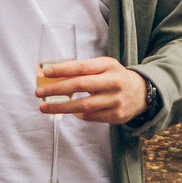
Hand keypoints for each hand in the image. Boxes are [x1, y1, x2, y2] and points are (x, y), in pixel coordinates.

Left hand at [34, 57, 149, 124]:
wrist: (142, 93)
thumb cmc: (115, 77)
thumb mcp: (104, 67)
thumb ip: (84, 70)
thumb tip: (54, 75)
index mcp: (109, 66)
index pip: (82, 67)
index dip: (63, 69)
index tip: (46, 72)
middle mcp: (114, 82)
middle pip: (80, 86)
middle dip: (56, 89)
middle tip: (39, 92)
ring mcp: (116, 100)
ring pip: (83, 106)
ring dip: (60, 107)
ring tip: (44, 107)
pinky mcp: (116, 115)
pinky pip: (90, 116)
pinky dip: (77, 114)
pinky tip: (69, 111)